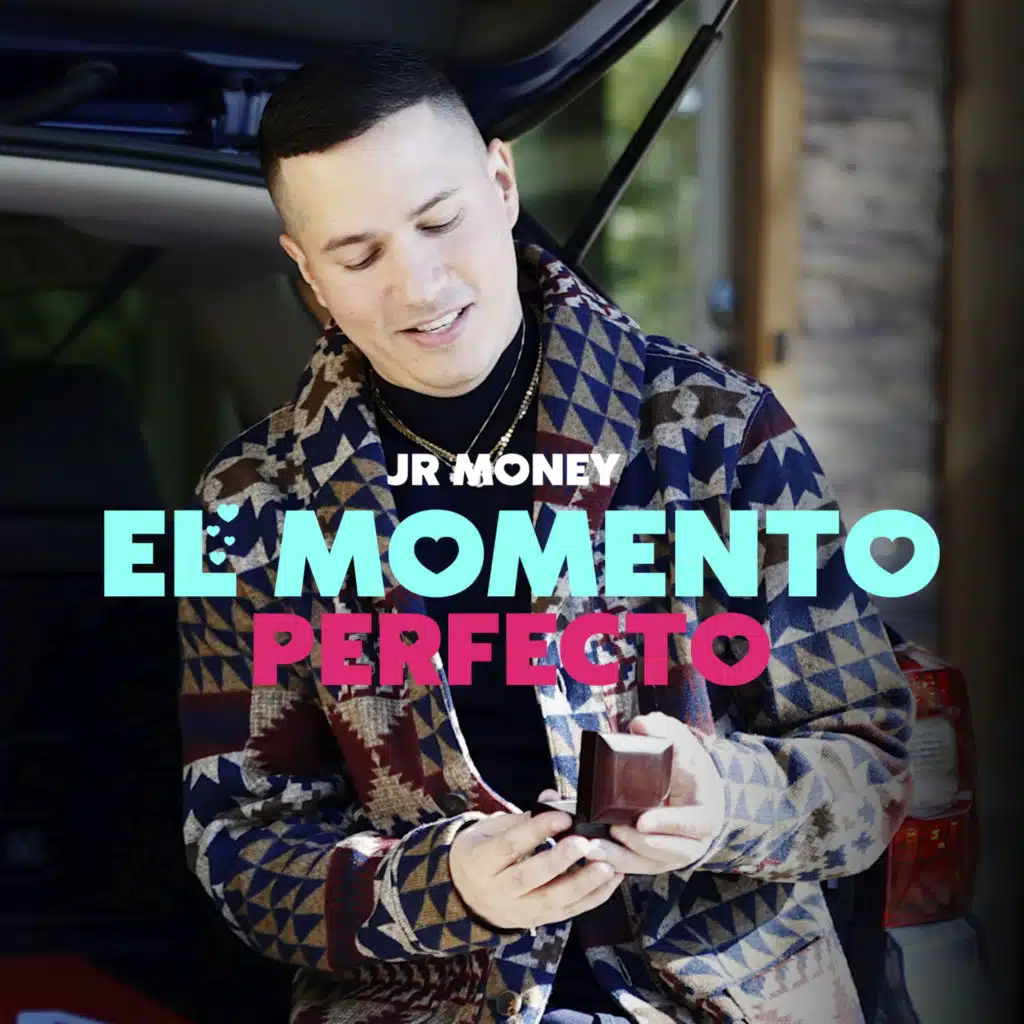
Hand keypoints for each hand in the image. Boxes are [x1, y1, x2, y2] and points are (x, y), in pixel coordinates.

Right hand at [449, 809, 622, 930]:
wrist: (465, 893)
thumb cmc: (483, 851)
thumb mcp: (491, 829)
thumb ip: (523, 816)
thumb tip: (553, 798)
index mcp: (480, 861)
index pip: (510, 846)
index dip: (536, 830)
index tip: (564, 816)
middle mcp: (496, 891)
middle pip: (528, 878)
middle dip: (559, 862)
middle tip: (585, 844)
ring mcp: (516, 911)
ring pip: (551, 902)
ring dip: (583, 884)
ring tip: (607, 867)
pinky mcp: (536, 922)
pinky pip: (566, 913)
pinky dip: (592, 898)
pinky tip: (611, 880)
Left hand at [540, 713, 726, 875]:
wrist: (693, 786)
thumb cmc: (684, 761)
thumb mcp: (678, 740)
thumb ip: (662, 729)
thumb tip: (640, 725)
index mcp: (705, 810)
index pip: (691, 822)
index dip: (668, 824)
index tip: (641, 821)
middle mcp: (695, 838)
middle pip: (671, 851)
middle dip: (640, 844)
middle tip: (613, 831)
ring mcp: (676, 852)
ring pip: (651, 863)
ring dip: (622, 858)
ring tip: (593, 847)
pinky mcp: (658, 859)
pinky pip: (638, 867)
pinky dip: (616, 863)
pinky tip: (593, 856)